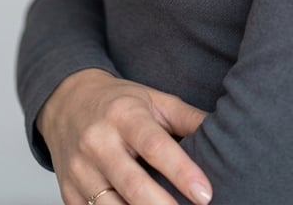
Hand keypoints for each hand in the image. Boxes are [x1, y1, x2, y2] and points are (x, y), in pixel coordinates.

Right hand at [37, 67, 211, 204]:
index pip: (155, 146)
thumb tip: (226, 131)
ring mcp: (79, 170)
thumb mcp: (154, 99)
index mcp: (124, 115)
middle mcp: (98, 142)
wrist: (66, 102)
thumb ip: (187, 118)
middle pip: (132, 183)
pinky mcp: (67, 192)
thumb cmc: (119, 102)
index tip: (205, 194)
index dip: (181, 171)